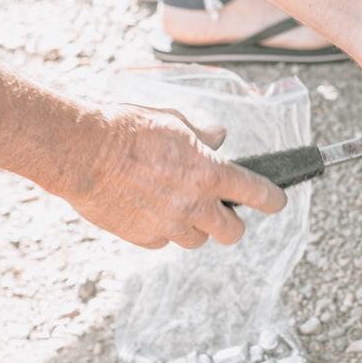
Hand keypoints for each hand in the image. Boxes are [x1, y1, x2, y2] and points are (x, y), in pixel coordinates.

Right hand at [59, 104, 286, 249]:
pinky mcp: (142, 237)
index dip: (272, 199)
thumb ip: (203, 132)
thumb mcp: (175, 119)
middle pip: (232, 232)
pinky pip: (162, 242)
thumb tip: (219, 136)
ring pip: (196, 241)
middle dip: (232, 224)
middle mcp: (194, 205)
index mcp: (210, 173)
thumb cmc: (129, 129)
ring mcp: (168, 226)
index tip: (277, 202)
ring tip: (178, 207)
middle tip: (223, 213)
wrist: (84, 152)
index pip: (256, 192)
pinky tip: (149, 212)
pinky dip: (161, 232)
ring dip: (194, 228)